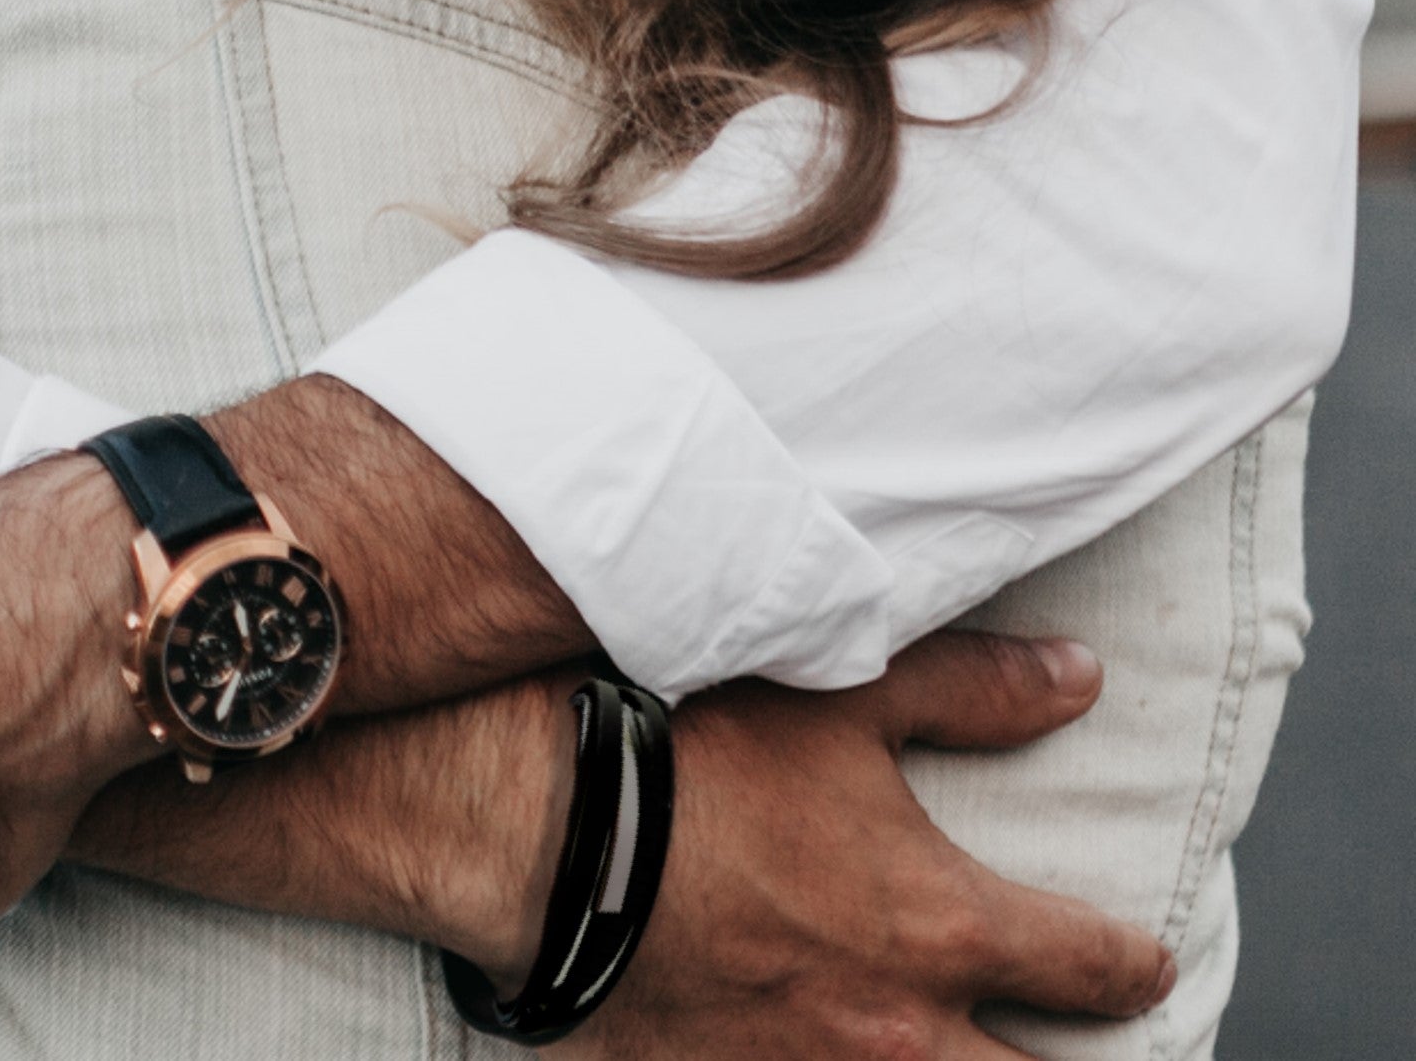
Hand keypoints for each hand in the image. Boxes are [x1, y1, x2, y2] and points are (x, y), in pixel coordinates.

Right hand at [567, 633, 1174, 1056]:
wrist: (555, 833)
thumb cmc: (700, 752)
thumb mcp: (844, 693)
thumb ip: (973, 689)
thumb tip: (1081, 677)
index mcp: (944, 928)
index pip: (1092, 967)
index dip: (1134, 962)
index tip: (1144, 959)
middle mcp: (903, 1031)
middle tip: (1092, 1058)